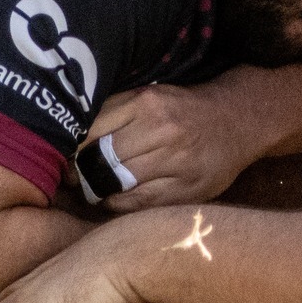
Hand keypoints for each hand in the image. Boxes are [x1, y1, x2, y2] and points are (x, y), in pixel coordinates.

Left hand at [75, 83, 261, 212]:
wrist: (238, 120)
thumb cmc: (184, 110)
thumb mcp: (149, 98)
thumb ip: (114, 113)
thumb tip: (68, 139)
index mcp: (146, 103)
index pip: (91, 130)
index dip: (71, 148)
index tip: (63, 156)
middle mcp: (162, 130)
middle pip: (101, 159)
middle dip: (81, 172)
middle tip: (72, 177)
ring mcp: (177, 162)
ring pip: (117, 184)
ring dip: (98, 190)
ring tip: (93, 188)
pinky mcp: (187, 189)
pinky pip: (138, 204)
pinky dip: (120, 204)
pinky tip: (117, 198)